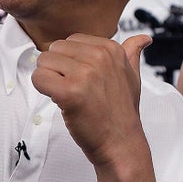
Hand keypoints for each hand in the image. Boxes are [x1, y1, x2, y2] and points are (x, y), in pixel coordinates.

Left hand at [32, 34, 148, 168]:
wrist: (121, 143)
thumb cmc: (122, 113)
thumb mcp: (133, 77)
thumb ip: (132, 53)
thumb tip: (143, 38)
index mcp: (111, 49)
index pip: (71, 41)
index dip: (71, 62)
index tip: (84, 80)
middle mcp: (99, 57)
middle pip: (54, 49)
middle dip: (57, 69)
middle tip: (74, 89)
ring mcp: (85, 74)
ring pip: (44, 61)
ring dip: (49, 80)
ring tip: (68, 96)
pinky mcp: (70, 92)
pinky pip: (39, 78)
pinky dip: (43, 90)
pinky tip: (60, 101)